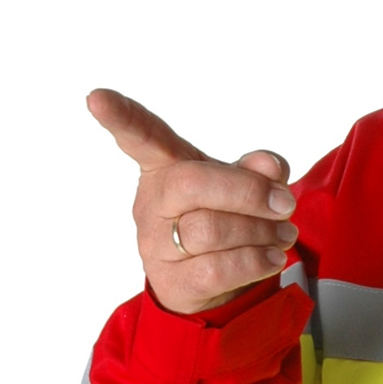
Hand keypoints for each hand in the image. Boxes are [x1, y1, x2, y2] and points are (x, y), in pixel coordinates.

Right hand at [87, 88, 296, 316]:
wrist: (215, 284)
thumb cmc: (223, 218)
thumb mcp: (241, 185)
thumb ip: (257, 169)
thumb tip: (270, 165)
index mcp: (164, 166)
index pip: (140, 135)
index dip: (120, 117)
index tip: (97, 98)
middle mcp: (152, 202)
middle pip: (190, 184)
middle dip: (247, 192)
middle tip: (285, 203)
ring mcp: (156, 245)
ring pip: (210, 230)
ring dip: (260, 231)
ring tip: (284, 234)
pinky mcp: (174, 283)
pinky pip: (217, 270)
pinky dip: (254, 262)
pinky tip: (272, 258)